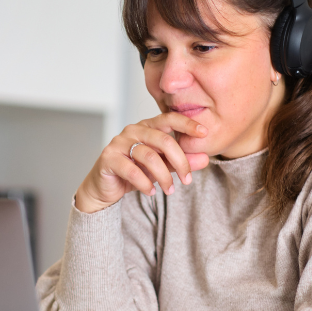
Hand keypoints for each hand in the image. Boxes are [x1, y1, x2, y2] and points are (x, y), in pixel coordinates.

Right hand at [75, 112, 209, 212]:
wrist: (106, 187)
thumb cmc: (135, 171)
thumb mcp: (163, 167)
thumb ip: (181, 162)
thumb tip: (205, 159)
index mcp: (148, 126)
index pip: (169, 119)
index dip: (187, 124)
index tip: (204, 133)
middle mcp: (133, 130)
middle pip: (163, 140)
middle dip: (180, 161)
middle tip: (188, 180)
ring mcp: (119, 142)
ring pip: (149, 156)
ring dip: (163, 176)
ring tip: (170, 190)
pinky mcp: (108, 158)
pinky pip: (131, 170)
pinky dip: (144, 183)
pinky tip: (151, 192)